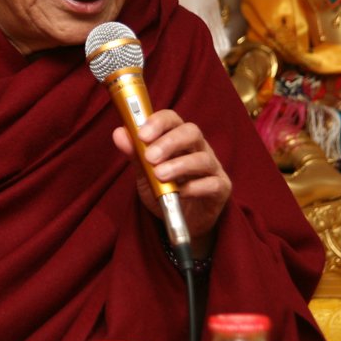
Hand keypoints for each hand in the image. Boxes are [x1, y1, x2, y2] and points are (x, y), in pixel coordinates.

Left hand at [112, 110, 231, 253]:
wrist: (182, 221)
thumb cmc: (164, 190)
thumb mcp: (144, 172)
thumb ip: (135, 153)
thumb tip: (120, 133)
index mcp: (178, 138)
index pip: (172, 119)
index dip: (158, 123)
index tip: (141, 135)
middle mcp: (198, 148)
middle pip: (191, 132)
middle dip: (169, 142)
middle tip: (150, 157)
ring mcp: (212, 167)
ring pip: (202, 158)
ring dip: (179, 165)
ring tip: (160, 175)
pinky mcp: (221, 188)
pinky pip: (213, 183)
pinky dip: (195, 187)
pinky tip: (180, 193)